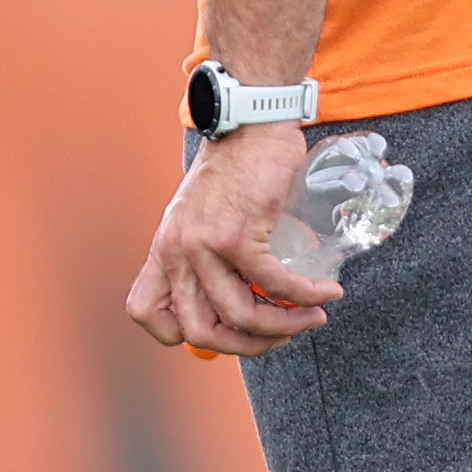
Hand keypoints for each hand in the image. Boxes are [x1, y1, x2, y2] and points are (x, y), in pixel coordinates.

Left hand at [125, 121, 341, 356]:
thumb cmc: (235, 172)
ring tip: (313, 317)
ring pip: (241, 315)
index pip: (145, 311)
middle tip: (281, 337)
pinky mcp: (238, 233)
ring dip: (286, 326)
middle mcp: (176, 251)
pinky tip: (326, 292)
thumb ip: (209, 259)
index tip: (222, 330)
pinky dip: (306, 296)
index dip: (179, 334)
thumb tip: (241, 310)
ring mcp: (203, 243)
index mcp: (164, 250)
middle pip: (200, 331)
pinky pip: (274, 284)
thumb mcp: (203, 217)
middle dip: (247, 346)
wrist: (249, 124)